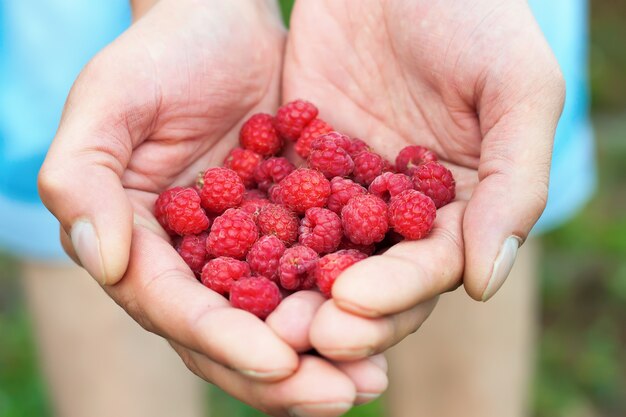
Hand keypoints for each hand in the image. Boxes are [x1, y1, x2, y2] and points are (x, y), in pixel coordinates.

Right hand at [38, 1, 386, 414]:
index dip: (224, 341)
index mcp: (145, 247)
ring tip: (373, 378)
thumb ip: (83, 179)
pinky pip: (327, 272)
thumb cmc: (159, 55)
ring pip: (286, 319)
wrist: (222, 23)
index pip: (178, 311)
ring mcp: (251, 249)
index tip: (278, 362)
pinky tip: (393, 317)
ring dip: (329, 354)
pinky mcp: (298, 226)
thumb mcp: (109, 104)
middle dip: (286, 376)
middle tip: (340, 396)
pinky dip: (356, 300)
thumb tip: (105, 259)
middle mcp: (198, 263)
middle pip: (236, 336)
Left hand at [283, 0, 563, 358]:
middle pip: (369, 280)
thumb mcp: (517, 87)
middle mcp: (400, 210)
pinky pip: (274, 204)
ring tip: (256, 318)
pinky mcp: (299, 160)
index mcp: (460, 205)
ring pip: (316, 255)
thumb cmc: (475, 14)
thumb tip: (484, 284)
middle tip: (299, 337)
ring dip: (288, 291)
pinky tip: (221, 260)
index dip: (395, 294)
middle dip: (336, 312)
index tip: (352, 308)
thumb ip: (515, 184)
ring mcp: (345, 188)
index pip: (428, 269)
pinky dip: (250, 234)